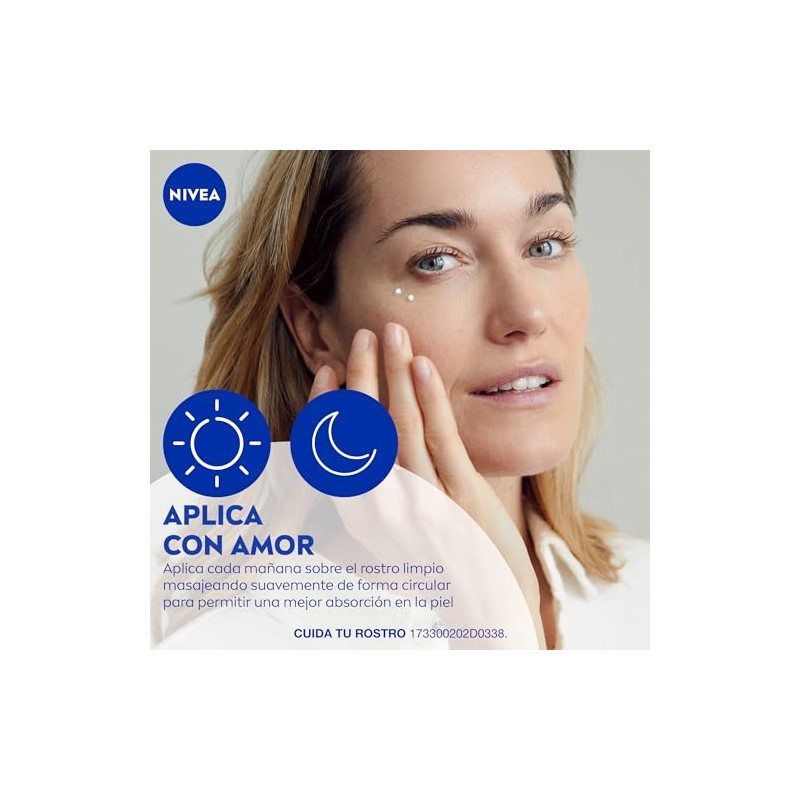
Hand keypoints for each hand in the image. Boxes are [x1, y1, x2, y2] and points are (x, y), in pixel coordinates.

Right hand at [309, 323, 543, 645]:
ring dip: (393, 374)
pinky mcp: (460, 499)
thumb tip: (329, 475)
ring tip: (392, 332)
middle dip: (361, 377)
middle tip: (363, 336)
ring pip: (399, 425)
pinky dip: (429, 398)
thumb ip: (353, 512)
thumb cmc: (430, 574)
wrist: (481, 611)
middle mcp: (382, 508)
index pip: (333, 449)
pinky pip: (440, 440)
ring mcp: (422, 502)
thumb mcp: (380, 548)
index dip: (329, 406)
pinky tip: (423, 366)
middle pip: (362, 429)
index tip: (329, 369)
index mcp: (359, 517)